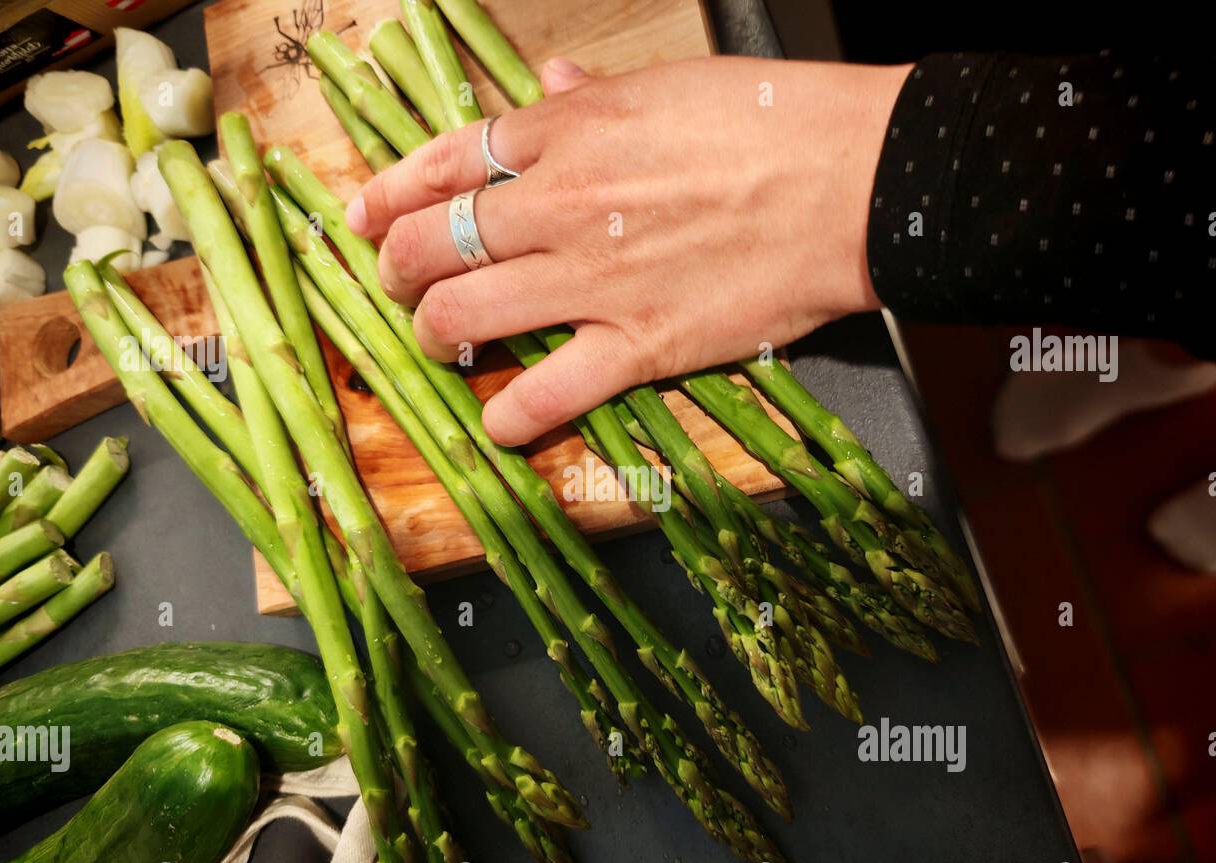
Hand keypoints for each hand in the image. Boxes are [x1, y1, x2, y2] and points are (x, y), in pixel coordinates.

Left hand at [346, 55, 908, 444]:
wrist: (854, 180)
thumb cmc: (771, 121)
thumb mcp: (669, 87)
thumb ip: (594, 97)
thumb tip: (552, 85)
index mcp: (564, 133)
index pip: (440, 164)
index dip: (385, 196)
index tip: (361, 221)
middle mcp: (558, 204)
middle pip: (431, 244)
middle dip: (398, 272)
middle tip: (402, 289)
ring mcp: (593, 279)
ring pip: (465, 315)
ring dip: (434, 336)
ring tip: (440, 345)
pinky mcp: (640, 345)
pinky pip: (549, 393)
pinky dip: (511, 417)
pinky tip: (498, 425)